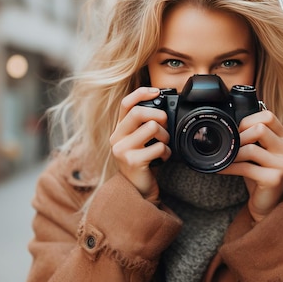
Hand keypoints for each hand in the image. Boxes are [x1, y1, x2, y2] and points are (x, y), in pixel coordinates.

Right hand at [109, 87, 170, 201]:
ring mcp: (122, 150)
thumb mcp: (139, 141)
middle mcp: (116, 137)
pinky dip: (166, 151)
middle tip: (165, 124)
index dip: (141, 93)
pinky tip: (163, 157)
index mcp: (119, 129)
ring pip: (151, 127)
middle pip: (138, 112)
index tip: (157, 91)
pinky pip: (157, 147)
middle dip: (158, 115)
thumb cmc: (142, 163)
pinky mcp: (132, 161)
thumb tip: (162, 107)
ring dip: (165, 135)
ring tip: (164, 144)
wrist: (137, 190)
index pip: (126, 103)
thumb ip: (143, 125)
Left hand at [218, 110, 282, 221]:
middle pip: (260, 129)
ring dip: (233, 153)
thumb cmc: (260, 172)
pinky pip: (246, 168)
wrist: (267, 202)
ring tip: (225, 158)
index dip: (248, 121)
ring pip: (251, 149)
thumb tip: (230, 123)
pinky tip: (222, 168)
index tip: (238, 132)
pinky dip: (229, 167)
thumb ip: (253, 135)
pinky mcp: (274, 179)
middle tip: (230, 146)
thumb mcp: (259, 150)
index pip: (268, 116)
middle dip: (240, 136)